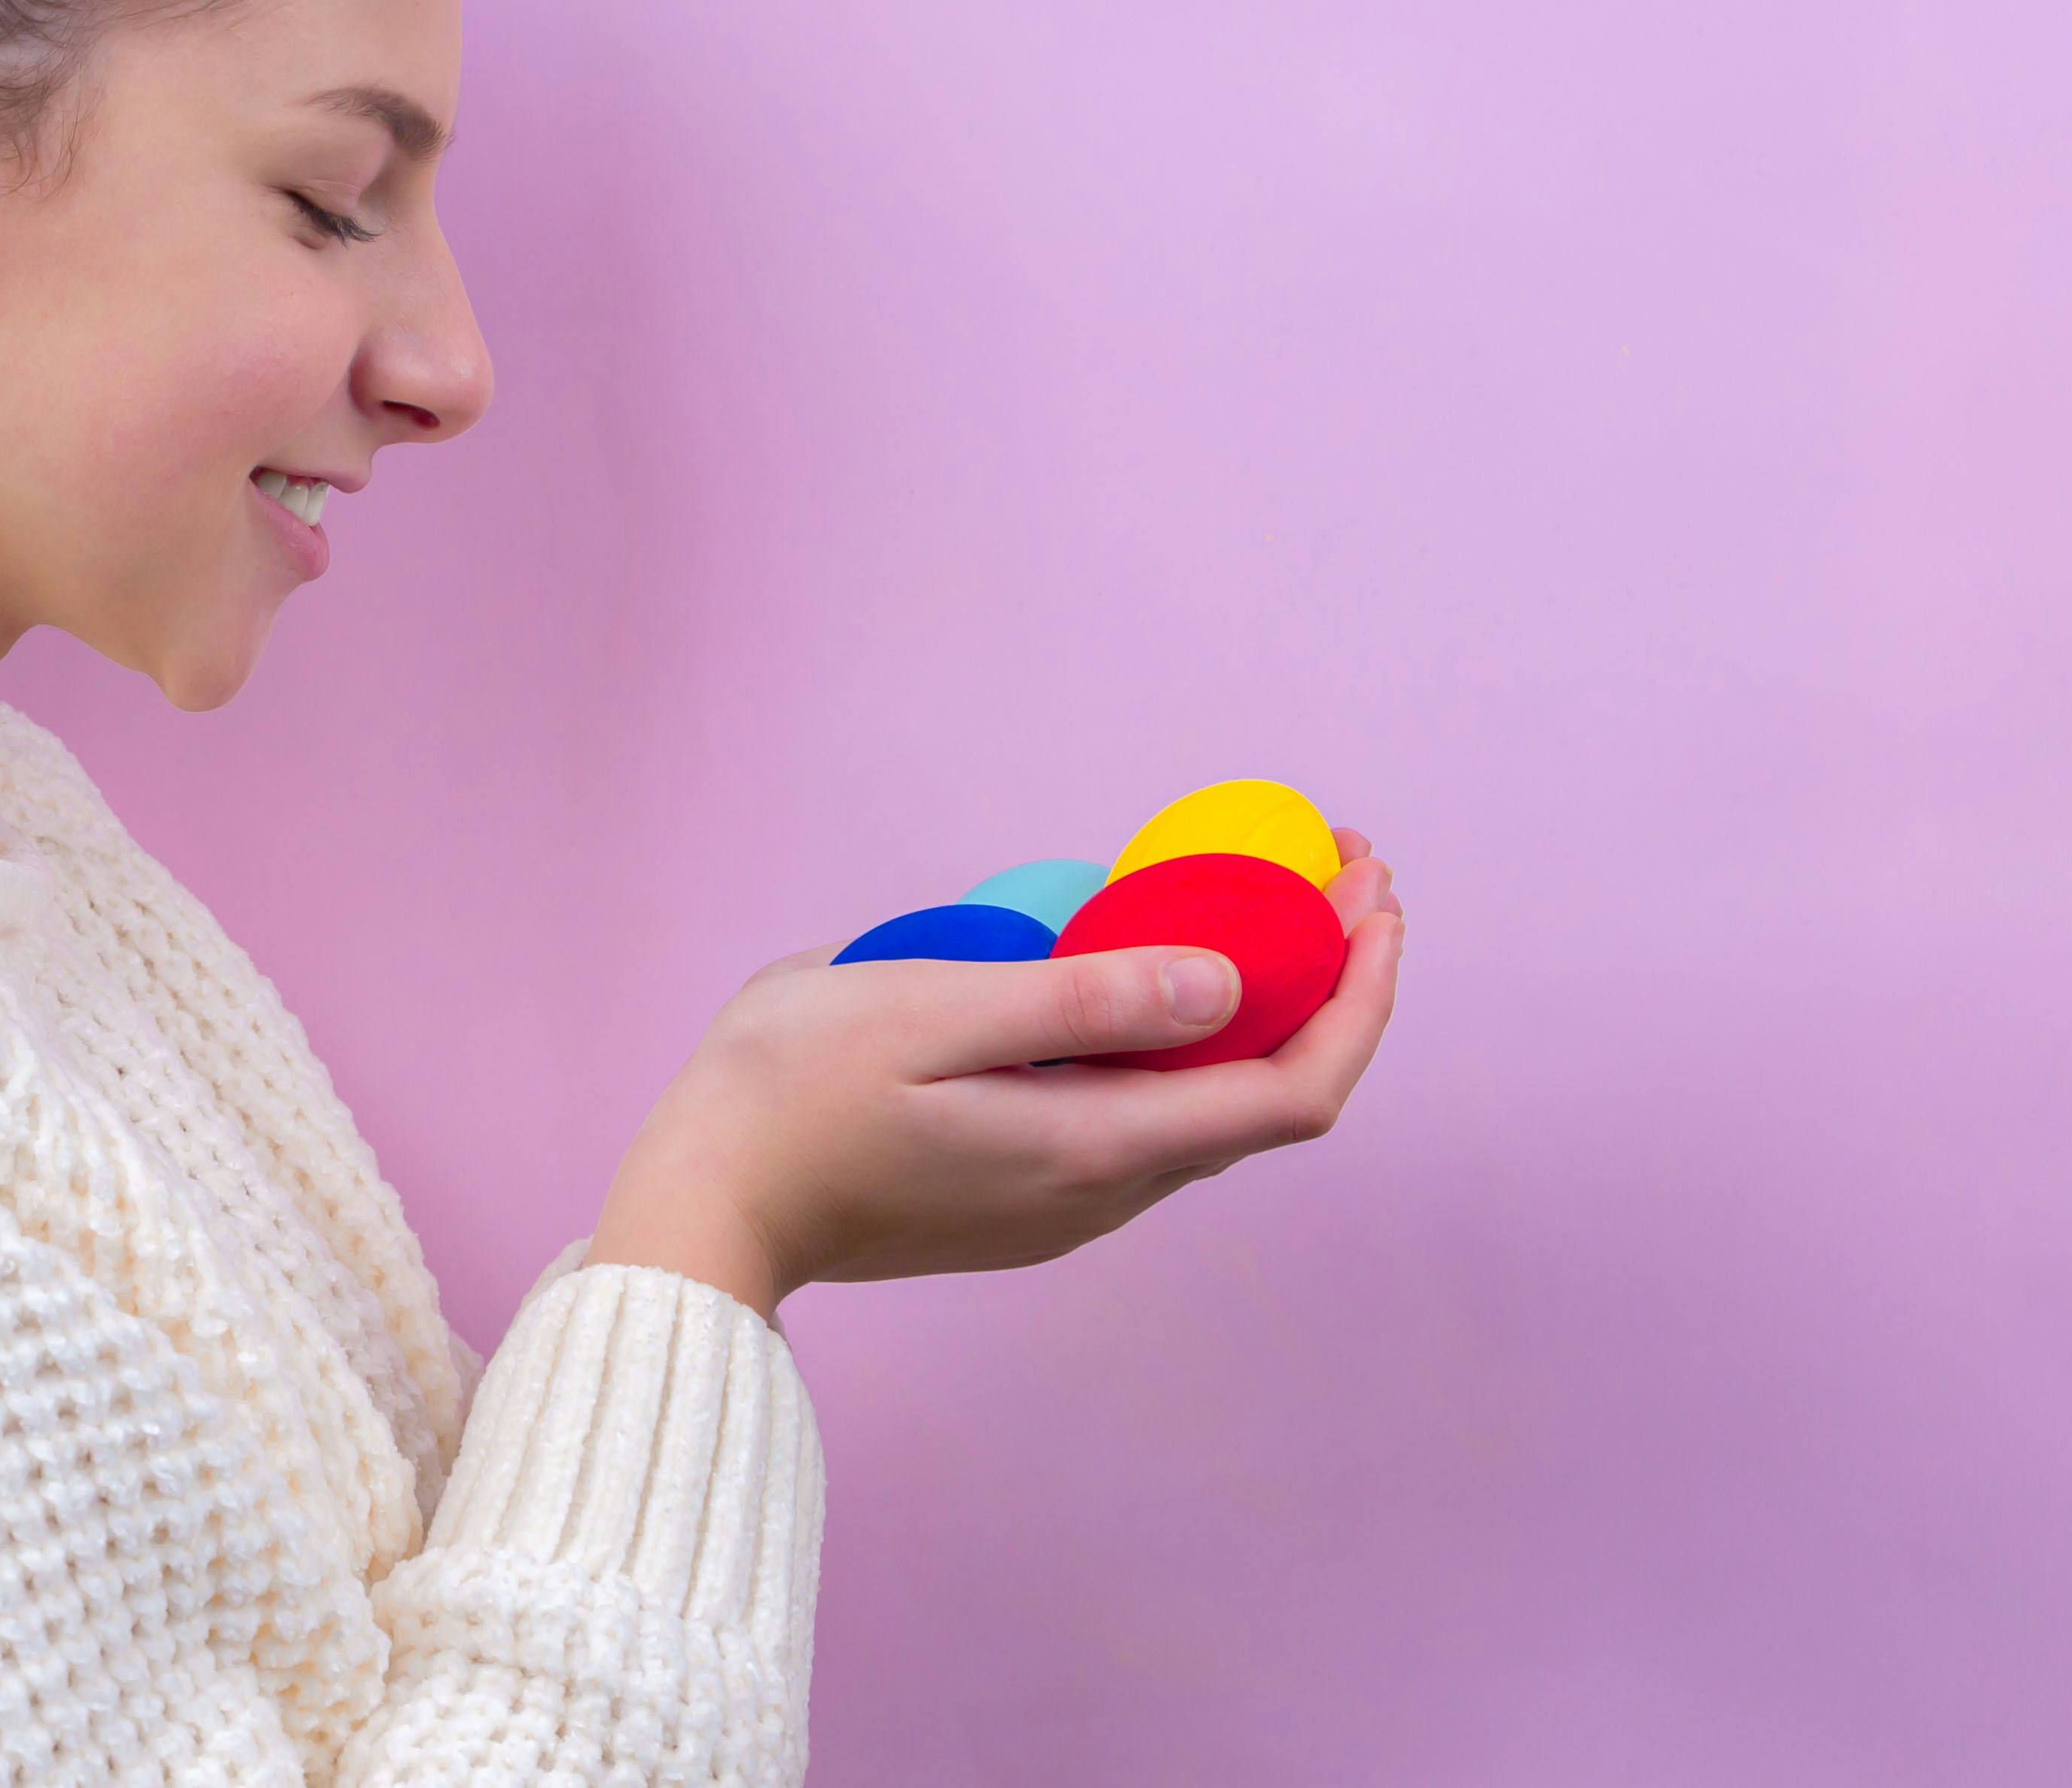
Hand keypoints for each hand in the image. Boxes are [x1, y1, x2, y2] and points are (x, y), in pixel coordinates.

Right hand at [587, 829, 1405, 1316]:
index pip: (1296, 1090)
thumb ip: (1083, 1000)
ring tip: (1264, 892)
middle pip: (1266, 1094)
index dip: (1359, 995)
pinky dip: (1186, 1031)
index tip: (1373, 896)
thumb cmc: (791, 1094)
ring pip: (1206, 1103)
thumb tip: (1226, 984)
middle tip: (1336, 863)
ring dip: (1258, 1001)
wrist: (698, 1208)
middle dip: (1323, 976)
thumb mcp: (931, 1012)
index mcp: (1099, 1148)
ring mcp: (1063, 1201)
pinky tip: (1154, 964)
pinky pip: (1144, 1108)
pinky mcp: (1022, 1193)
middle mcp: (1103, 1192)